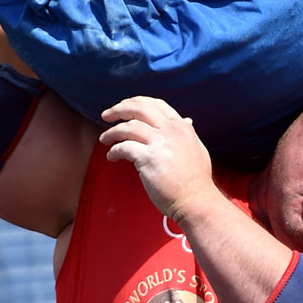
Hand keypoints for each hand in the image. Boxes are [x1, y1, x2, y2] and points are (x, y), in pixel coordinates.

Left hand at [100, 96, 216, 220]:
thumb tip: (187, 120)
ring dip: (112, 132)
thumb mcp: (197, 148)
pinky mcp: (148, 159)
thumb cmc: (196, 180)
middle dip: (119, 109)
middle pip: (139, 109)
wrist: (196, 200)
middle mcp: (170, 131)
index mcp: (181, 127)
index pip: (156, 104)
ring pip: (128, 127)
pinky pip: (124, 147)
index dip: (136, 102)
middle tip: (107, 115)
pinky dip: (114, 150)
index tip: (124, 106)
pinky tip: (111, 156)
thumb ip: (188, 133)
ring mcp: (159, 144)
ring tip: (104, 139)